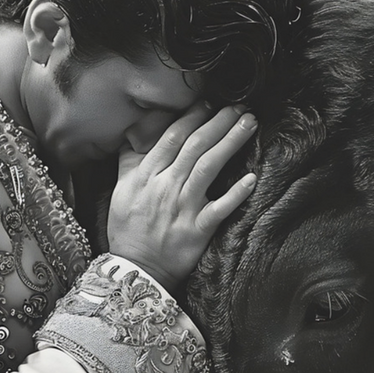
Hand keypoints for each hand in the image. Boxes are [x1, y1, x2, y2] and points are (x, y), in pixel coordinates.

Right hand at [107, 103, 257, 293]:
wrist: (135, 269)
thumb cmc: (129, 229)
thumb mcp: (121, 189)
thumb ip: (131, 159)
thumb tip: (138, 132)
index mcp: (146, 174)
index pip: (172, 137)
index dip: (193, 117)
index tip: (210, 103)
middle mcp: (165, 186)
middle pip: (195, 146)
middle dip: (219, 122)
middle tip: (239, 106)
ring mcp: (182, 208)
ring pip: (208, 168)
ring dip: (231, 143)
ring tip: (249, 124)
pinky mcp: (197, 230)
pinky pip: (219, 209)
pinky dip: (236, 194)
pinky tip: (252, 178)